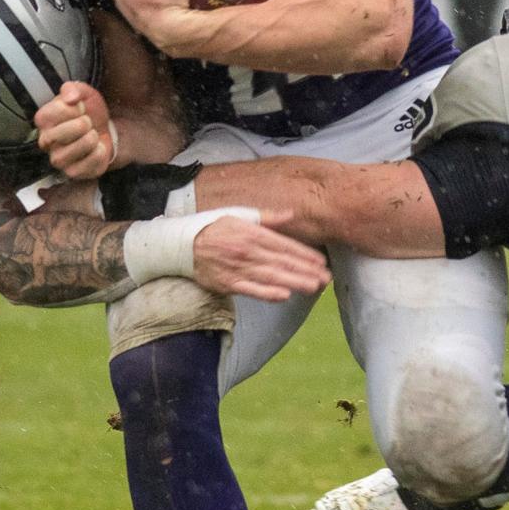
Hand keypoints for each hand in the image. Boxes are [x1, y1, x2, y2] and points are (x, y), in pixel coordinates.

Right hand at [34, 81, 115, 178]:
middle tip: (87, 123)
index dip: (75, 108)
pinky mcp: (73, 173)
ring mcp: (58, 159)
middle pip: (64, 132)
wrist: (103, 130)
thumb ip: (73, 89)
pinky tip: (97, 148)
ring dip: (92, 138)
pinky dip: (100, 152)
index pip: (56, 111)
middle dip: (84, 124)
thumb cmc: (87, 112)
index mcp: (43, 120)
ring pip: (77, 148)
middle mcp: (45, 141)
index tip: (80, 108)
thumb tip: (71, 97)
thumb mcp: (82, 93)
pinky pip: (90, 163)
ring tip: (92, 135)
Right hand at [192, 211, 330, 301]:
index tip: (321, 261)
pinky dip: (267, 293)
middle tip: (326, 278)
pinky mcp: (227, 283)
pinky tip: (284, 295)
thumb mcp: (239, 215)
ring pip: (270, 276)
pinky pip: (250, 290)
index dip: (304, 254)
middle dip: (306, 270)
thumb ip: (267, 217)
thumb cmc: (213, 228)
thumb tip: (291, 213)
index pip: (283, 244)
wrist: (182, 245)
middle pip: (281, 261)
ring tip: (313, 287)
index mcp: (251, 232)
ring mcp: (237, 268)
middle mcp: (247, 250)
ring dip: (293, 282)